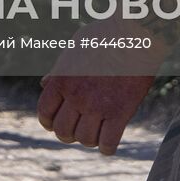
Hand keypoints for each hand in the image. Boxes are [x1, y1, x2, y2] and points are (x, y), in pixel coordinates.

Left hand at [37, 20, 163, 154]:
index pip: (45, 113)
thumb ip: (58, 70)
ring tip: (96, 131)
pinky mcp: (120, 112)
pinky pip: (108, 143)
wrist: (135, 33)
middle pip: (62, 131)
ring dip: (89, 139)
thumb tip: (44, 85)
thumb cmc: (104, 35)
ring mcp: (97, 106)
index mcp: (61, 79)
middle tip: (77, 128)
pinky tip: (109, 141)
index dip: (48, 122)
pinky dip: (107, 147)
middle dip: (68, 133)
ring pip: (84, 140)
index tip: (55, 123)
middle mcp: (75, 95)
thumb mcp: (73, 48)